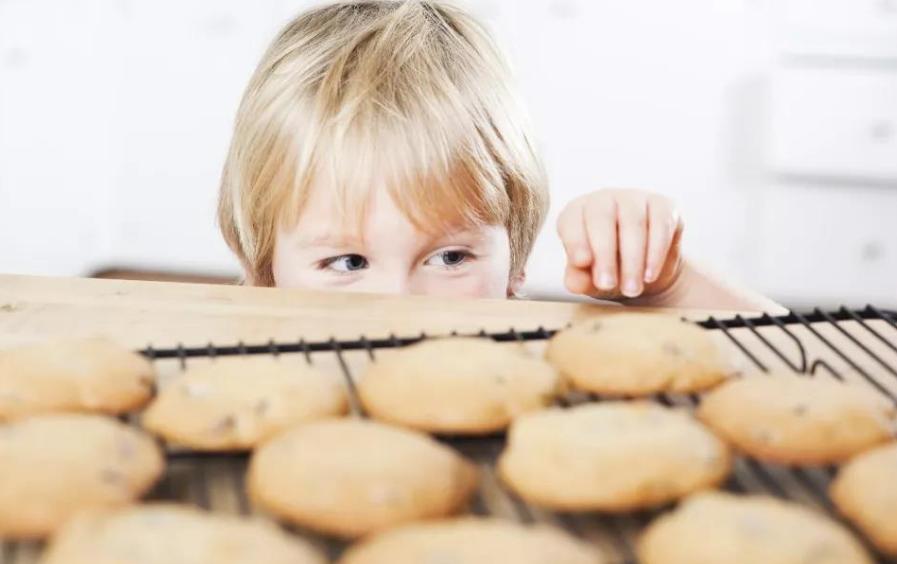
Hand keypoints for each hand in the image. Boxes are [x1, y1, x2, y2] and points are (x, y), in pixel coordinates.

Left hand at [556, 189, 682, 298]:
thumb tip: (574, 283)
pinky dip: (655, 253)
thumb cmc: (609, 268)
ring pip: (633, 222)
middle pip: (601, 218)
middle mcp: (603, 199)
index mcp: (577, 212)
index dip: (575, 240)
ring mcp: (634, 198)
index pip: (571, 220)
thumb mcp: (590, 278)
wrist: (646, 271)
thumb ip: (579, 278)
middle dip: (605, 254)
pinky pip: (661, 225)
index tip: (582, 262)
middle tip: (608, 284)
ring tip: (631, 289)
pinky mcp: (663, 205)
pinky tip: (649, 275)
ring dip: (633, 260)